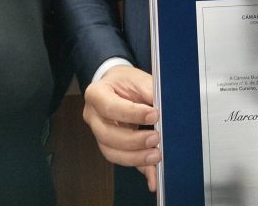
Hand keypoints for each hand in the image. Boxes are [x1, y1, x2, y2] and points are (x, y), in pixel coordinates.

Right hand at [83, 64, 160, 190]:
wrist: (116, 85)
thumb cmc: (125, 82)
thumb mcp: (137, 78)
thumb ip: (149, 92)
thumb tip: (164, 110)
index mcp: (96, 94)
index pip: (110, 107)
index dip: (132, 114)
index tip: (155, 114)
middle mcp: (93, 116)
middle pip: (107, 135)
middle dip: (133, 140)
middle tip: (156, 138)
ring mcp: (99, 133)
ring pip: (112, 152)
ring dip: (136, 158)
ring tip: (156, 156)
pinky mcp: (110, 146)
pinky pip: (123, 160)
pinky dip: (140, 169)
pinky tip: (153, 178)